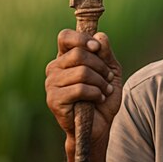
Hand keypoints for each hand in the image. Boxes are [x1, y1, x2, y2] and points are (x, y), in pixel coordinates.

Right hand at [45, 29, 122, 147]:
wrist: (100, 124)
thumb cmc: (103, 95)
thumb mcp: (111, 70)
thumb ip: (106, 53)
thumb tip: (99, 36)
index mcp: (65, 57)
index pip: (65, 37)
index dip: (82, 39)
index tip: (97, 48)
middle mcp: (54, 68)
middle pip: (79, 53)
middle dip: (101, 66)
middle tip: (108, 78)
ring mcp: (51, 84)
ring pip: (82, 72)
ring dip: (101, 82)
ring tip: (105, 90)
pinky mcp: (54, 100)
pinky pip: (80, 89)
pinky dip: (96, 93)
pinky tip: (99, 99)